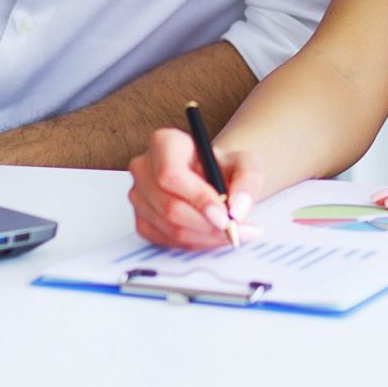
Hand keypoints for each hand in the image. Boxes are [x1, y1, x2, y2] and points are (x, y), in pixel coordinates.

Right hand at [126, 127, 264, 249]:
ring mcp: (139, 196)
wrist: (214, 179)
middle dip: (207, 225)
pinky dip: (195, 243)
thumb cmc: (224, 167)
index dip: (198, 198)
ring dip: (206, 236)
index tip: (224, 215)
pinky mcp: (142, 220)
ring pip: (170, 227)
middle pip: (169, 206)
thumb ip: (248, 181)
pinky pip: (167, 241)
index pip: (171, 174)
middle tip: (235, 229)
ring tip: (232, 232)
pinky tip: (212, 235)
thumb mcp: (246, 163)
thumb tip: (237, 208)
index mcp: (165, 142)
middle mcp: (144, 167)